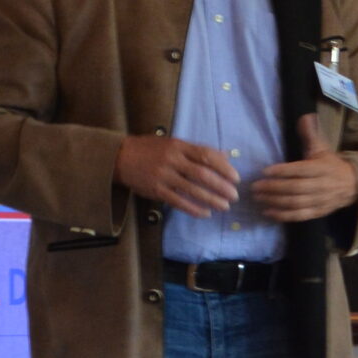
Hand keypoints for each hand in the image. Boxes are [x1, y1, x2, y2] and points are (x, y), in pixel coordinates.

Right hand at [115, 134, 238, 217]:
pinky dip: (193, 209)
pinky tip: (205, 213)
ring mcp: (163, 176)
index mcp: (179, 146)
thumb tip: (224, 155)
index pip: (206, 155)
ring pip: (192, 190)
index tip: (235, 177)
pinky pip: (178, 202)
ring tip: (224, 206)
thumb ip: (197, 150)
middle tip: (234, 195)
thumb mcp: (174, 143)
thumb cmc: (150, 149)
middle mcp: (172, 160)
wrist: (121, 157)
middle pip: (202, 174)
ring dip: (211, 199)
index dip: (223, 167)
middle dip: (221, 186)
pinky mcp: (156, 190)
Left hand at [251, 114, 357, 222]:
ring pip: (296, 203)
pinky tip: (267, 212)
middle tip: (255, 186)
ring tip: (258, 198)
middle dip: (274, 188)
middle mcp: (321, 185)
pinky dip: (283, 215)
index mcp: (322, 168)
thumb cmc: (331, 165)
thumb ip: (311, 135)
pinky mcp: (318, 213)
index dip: (282, 171)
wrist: (352, 185)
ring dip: (275, 202)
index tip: (264, 171)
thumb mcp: (322, 148)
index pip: (301, 170)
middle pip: (296, 188)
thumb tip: (304, 116)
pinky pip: (299, 216)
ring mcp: (320, 201)